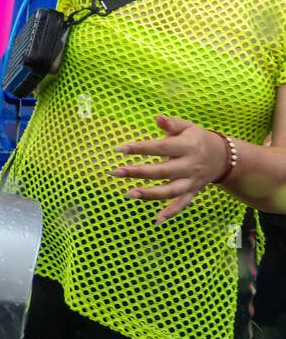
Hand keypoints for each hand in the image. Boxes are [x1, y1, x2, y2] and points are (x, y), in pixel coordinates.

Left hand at [113, 115, 230, 223]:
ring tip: (129, 194)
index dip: (140, 148)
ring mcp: (192, 181)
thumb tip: (158, 117)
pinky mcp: (193, 192)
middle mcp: (190, 166)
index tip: (118, 149)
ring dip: (150, 194)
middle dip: (138, 173)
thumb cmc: (197, 138)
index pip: (160, 147)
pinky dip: (171, 213)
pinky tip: (156, 220)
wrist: (224, 157)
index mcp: (187, 147)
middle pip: (162, 171)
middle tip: (115, 172)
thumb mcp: (188, 127)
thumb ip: (172, 124)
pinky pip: (182, 204)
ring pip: (171, 191)